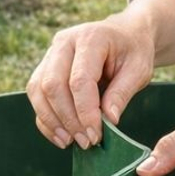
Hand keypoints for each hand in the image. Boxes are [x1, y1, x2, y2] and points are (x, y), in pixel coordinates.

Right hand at [27, 14, 155, 148]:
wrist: (125, 34)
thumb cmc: (133, 50)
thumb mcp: (139, 70)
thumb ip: (122, 93)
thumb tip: (108, 121)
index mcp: (91, 38)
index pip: (79, 79)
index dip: (85, 111)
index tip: (96, 135)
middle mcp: (64, 42)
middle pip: (52, 84)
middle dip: (67, 119)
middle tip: (85, 141)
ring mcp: (51, 53)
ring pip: (38, 90)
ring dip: (52, 121)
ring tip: (71, 141)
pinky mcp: (45, 66)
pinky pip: (35, 95)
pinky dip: (45, 118)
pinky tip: (61, 136)